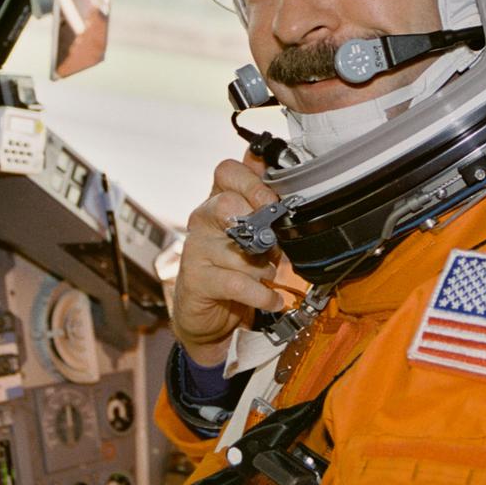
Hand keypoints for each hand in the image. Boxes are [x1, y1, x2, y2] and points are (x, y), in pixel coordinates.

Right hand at [171, 157, 285, 365]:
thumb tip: (289, 187)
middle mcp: (203, 220)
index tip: (273, 201)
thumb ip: (268, 213)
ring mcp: (196, 249)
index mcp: (219, 200)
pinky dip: (262, 294)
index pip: (227, 171)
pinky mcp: (196, 280)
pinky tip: (272, 299)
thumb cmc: (236, 268)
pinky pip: (237, 282)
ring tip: (267, 276)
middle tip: (272, 243)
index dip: (253, 182)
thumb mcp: (258, 236)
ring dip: (263, 267)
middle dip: (258, 223)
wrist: (209, 313)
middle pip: (226, 203)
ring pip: (237, 249)